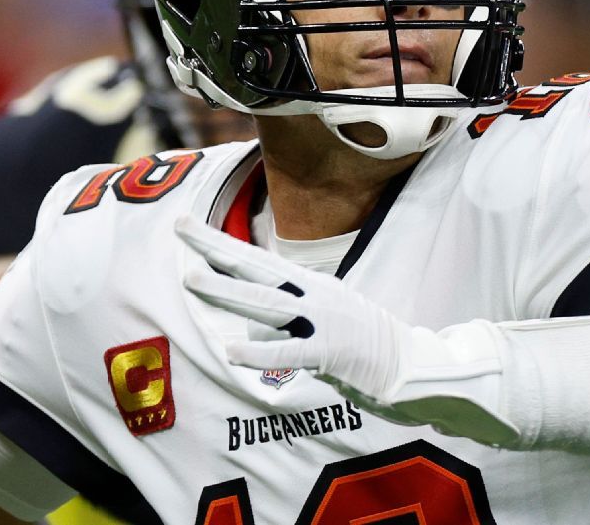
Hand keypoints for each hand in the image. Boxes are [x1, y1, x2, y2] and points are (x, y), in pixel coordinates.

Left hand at [176, 217, 517, 444]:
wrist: (411, 364)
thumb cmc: (362, 340)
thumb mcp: (324, 308)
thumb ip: (288, 304)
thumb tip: (248, 302)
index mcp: (308, 283)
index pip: (256, 257)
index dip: (220, 241)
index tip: (186, 223)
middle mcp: (312, 294)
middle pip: (256, 268)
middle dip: (215, 249)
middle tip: (178, 228)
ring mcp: (323, 320)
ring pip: (266, 303)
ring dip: (228, 292)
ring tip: (192, 280)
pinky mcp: (333, 352)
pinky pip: (291, 352)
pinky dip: (261, 352)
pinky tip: (232, 352)